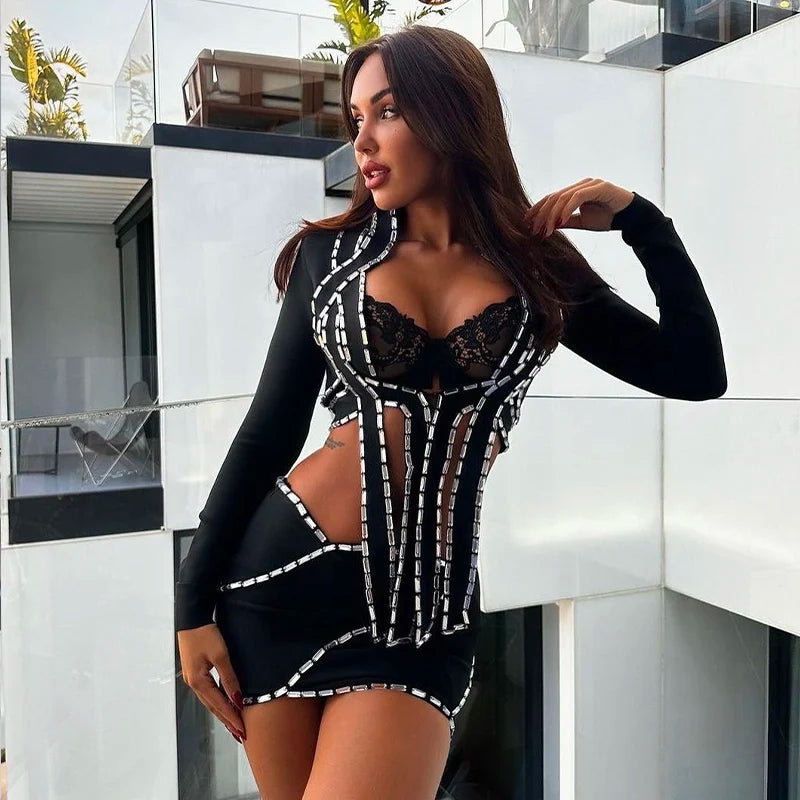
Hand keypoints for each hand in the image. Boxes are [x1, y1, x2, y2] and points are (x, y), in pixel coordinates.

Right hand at [177, 623, 246, 742]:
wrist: (192, 618)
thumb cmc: (205, 634)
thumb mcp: (221, 655)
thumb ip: (229, 678)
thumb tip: (238, 698)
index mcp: (199, 682)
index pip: (219, 705)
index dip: (232, 718)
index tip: (243, 730)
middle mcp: (194, 684)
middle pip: (213, 707)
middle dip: (227, 721)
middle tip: (240, 735)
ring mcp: (193, 678)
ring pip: (210, 701)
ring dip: (222, 713)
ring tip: (233, 725)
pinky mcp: (195, 672)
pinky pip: (208, 692)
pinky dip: (218, 701)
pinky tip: (224, 704)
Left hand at [524, 178, 634, 238]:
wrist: (630, 217)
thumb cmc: (607, 218)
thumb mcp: (582, 222)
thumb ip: (566, 222)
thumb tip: (549, 226)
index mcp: (574, 191)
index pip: (551, 198)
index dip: (537, 210)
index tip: (527, 224)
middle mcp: (580, 185)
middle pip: (554, 197)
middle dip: (542, 215)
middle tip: (534, 230)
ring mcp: (589, 184)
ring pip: (563, 197)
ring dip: (553, 215)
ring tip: (547, 230)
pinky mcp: (599, 187)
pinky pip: (577, 197)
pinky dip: (567, 210)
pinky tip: (561, 222)